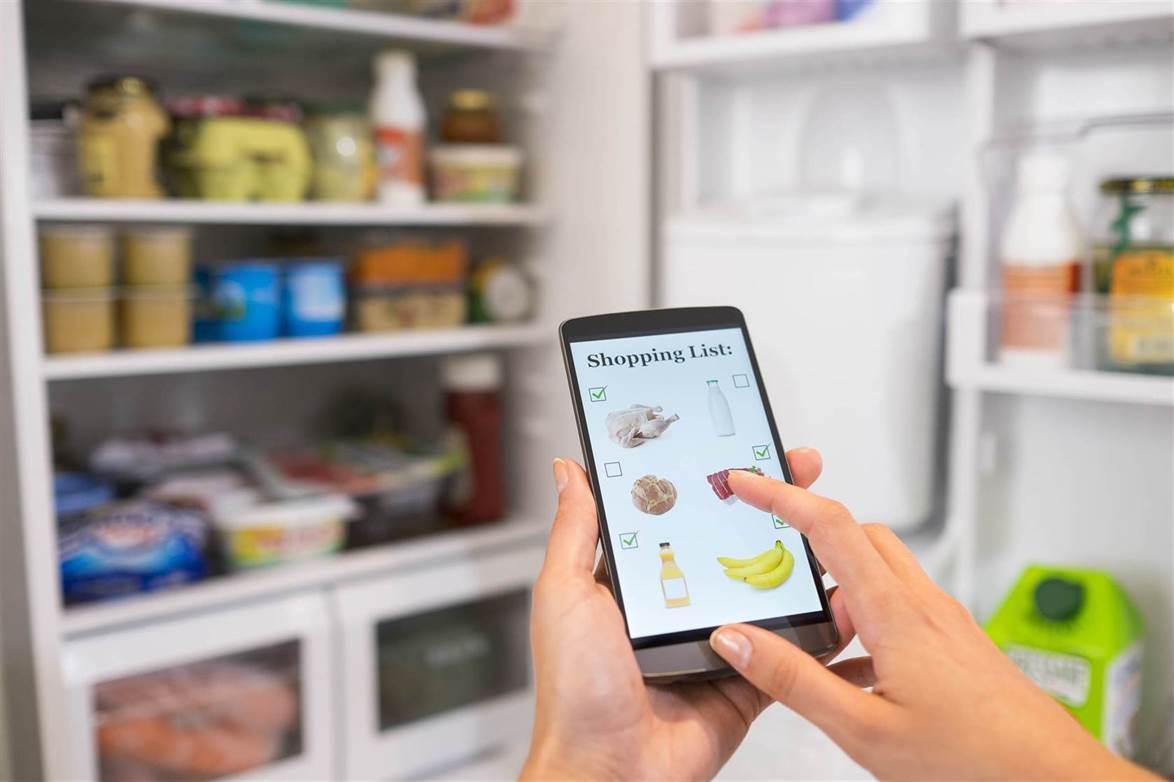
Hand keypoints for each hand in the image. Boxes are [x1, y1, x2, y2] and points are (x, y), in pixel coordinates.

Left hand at [522, 450, 831, 780]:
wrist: (609, 772)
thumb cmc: (574, 690)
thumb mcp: (565, 593)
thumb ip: (576, 530)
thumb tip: (567, 470)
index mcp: (637, 580)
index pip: (681, 513)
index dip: (712, 481)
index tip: (741, 448)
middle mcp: (678, 604)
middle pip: (734, 544)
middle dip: (772, 508)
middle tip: (802, 472)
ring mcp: (717, 641)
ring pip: (768, 590)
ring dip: (801, 561)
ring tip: (832, 525)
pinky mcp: (747, 679)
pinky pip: (790, 650)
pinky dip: (818, 628)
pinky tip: (842, 598)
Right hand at [709, 471, 1155, 780]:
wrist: (1051, 777)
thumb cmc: (975, 758)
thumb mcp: (863, 729)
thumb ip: (793, 681)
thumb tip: (737, 641)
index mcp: (894, 614)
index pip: (829, 527)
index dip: (781, 495)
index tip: (747, 482)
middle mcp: (922, 605)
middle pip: (858, 534)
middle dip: (808, 525)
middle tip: (769, 536)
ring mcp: (943, 621)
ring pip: (880, 570)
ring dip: (838, 577)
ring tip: (806, 621)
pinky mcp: (955, 642)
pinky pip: (899, 606)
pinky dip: (864, 614)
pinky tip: (850, 665)